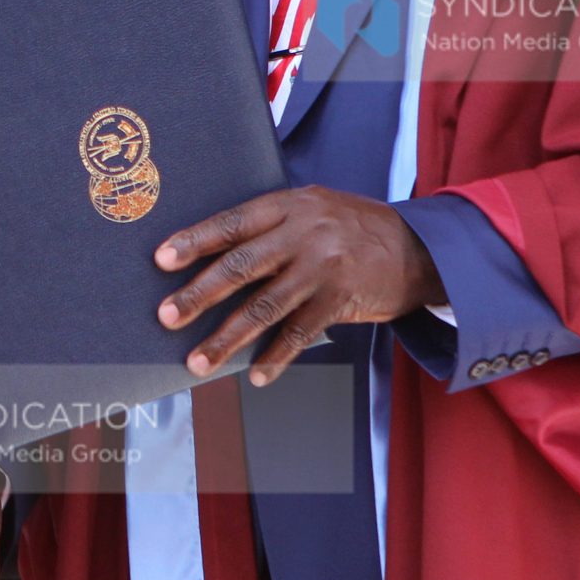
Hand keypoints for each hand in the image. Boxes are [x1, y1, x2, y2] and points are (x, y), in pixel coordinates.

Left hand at [155, 188, 443, 385]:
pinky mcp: (342, 299)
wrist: (419, 248)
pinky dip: (276, 357)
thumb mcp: (314, 209)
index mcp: (290, 204)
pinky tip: (256, 375)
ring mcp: (324, 267)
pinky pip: (300, 333)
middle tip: (166, 316)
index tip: (161, 259)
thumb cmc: (353, 229)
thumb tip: (215, 260)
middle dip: (198, 294)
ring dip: (227, 338)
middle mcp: (305, 232)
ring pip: (265, 306)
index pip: (232, 223)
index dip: (194, 241)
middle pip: (241, 266)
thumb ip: (272, 226)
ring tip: (198, 361)